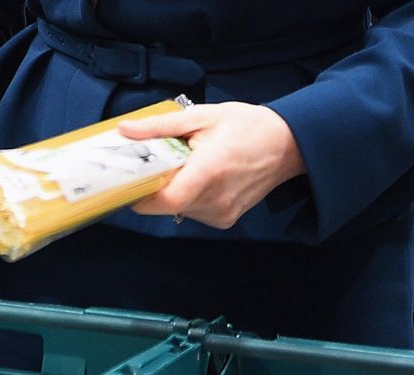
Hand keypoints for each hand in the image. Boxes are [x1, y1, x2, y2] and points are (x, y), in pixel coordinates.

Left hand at [117, 102, 305, 228]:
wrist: (289, 144)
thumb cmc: (247, 126)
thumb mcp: (202, 116)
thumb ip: (160, 126)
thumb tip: (125, 130)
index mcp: (210, 170)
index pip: (166, 199)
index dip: (142, 194)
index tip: (132, 179)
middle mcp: (216, 198)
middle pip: (166, 205)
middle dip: (155, 186)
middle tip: (159, 164)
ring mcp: (222, 213)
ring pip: (177, 210)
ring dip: (172, 191)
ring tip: (188, 167)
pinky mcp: (225, 220)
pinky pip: (192, 212)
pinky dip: (188, 197)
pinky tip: (201, 179)